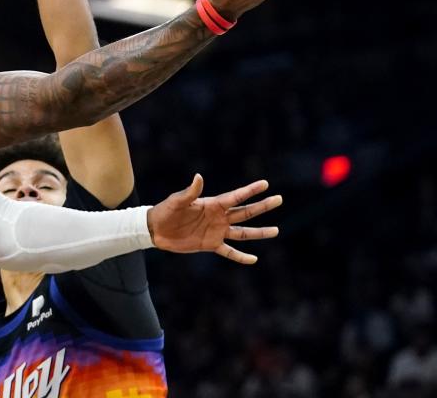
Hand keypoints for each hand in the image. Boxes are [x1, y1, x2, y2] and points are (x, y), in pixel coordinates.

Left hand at [147, 175, 281, 264]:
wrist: (156, 229)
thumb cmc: (166, 210)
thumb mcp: (178, 201)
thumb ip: (190, 192)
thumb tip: (199, 177)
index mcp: (213, 204)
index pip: (236, 196)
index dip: (251, 190)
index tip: (266, 184)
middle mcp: (219, 217)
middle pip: (245, 212)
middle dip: (262, 206)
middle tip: (279, 199)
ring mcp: (217, 231)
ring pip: (243, 232)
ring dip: (259, 232)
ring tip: (276, 230)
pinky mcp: (211, 245)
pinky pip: (229, 251)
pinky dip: (241, 256)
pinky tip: (254, 259)